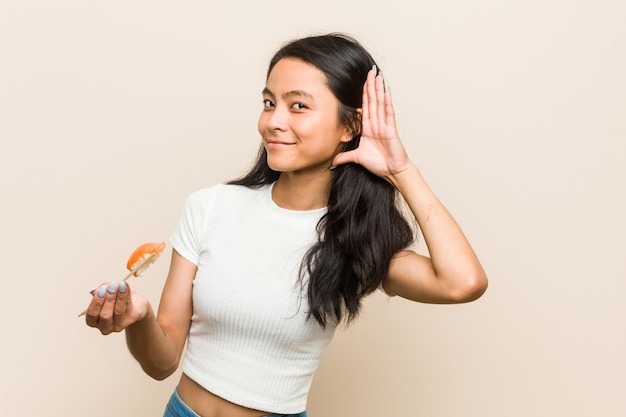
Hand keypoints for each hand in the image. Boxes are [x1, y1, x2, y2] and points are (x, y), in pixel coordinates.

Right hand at [84, 281, 148, 334]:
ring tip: (121, 285)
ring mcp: (118, 325)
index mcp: (93, 320)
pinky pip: (128, 306)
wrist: (133, 303)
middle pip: (105, 315)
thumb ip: (100, 290)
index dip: (96, 301)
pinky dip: (127, 294)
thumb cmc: (115, 298)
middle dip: (108, 299)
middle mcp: (104, 326)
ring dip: (119, 296)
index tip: (101, 289)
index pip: (92, 313)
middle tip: (112, 287)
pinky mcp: (130, 320)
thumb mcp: (105, 292)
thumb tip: (96, 291)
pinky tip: (126, 286)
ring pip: (118, 311)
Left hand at [332, 66, 411, 180]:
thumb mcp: (357, 158)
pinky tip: (386, 91)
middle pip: (373, 102)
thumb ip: (345, 157)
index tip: (362, 82)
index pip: (365, 107)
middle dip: (371, 86)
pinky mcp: (391, 130)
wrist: (392, 172)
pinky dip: (387, 103)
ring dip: (378, 90)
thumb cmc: (379, 164)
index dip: (364, 94)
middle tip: (369, 71)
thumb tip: (333, 161)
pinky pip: (389, 114)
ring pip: (380, 104)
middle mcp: (377, 124)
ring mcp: (385, 126)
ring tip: (377, 76)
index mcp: (369, 128)